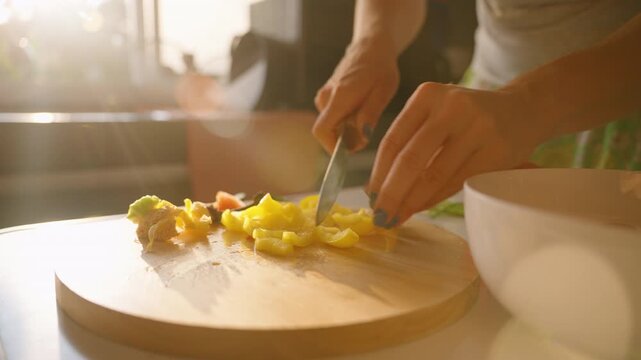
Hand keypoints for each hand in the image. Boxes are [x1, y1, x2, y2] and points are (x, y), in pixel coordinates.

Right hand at [313, 37, 399, 152]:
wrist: (371, 47)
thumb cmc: (380, 68)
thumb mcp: (383, 91)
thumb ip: (370, 114)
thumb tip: (361, 138)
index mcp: (339, 97)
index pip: (322, 130)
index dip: (333, 147)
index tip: (350, 150)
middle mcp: (325, 97)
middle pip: (328, 131)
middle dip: (346, 136)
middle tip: (368, 125)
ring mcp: (324, 96)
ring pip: (332, 125)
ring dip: (348, 127)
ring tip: (366, 110)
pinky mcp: (326, 97)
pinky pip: (333, 117)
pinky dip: (346, 119)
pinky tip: (360, 106)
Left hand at [367, 82, 543, 226]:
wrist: (522, 109)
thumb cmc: (466, 119)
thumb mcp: (435, 115)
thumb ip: (409, 142)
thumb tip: (377, 189)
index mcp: (427, 95)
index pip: (393, 140)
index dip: (378, 174)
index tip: (370, 198)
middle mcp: (450, 106)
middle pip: (410, 159)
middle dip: (391, 193)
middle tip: (381, 217)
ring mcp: (476, 126)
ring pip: (434, 174)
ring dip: (412, 202)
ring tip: (398, 217)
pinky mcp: (496, 150)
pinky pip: (457, 182)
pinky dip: (435, 199)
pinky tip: (422, 208)